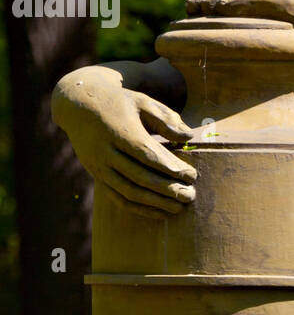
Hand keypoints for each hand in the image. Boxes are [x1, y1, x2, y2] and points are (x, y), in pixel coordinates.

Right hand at [53, 70, 196, 217]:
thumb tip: (189, 136)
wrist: (79, 106)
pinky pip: (118, 198)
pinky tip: (159, 212)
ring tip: (179, 207)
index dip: (170, 168)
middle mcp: (106, 152)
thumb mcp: (143, 102)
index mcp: (119, 131)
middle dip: (168, 190)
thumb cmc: (119, 103)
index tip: (192, 176)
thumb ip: (165, 119)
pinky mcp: (97, 176)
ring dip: (156, 203)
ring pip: (129, 192)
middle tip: (191, 196)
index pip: (147, 155)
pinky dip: (139, 208)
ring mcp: (99, 167)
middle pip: (140, 177)